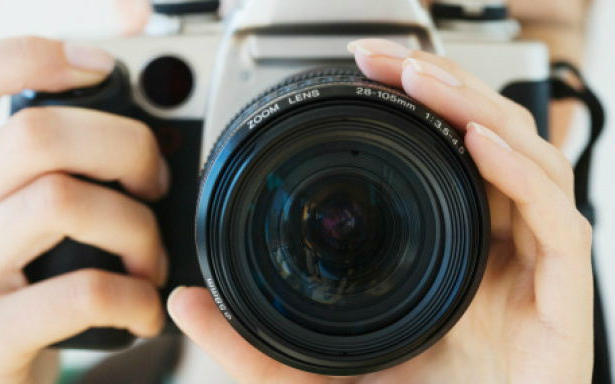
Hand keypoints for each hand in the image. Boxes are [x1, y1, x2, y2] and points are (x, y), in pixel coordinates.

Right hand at [0, 37, 167, 383]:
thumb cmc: (15, 300)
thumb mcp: (14, 230)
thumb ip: (45, 179)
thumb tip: (133, 144)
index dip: (28, 57)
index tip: (99, 68)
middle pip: (35, 135)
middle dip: (125, 148)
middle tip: (154, 184)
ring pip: (63, 202)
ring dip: (136, 230)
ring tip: (148, 262)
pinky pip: (82, 289)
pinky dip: (135, 297)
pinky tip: (143, 311)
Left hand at [167, 39, 593, 383]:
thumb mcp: (315, 376)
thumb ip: (252, 346)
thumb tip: (186, 305)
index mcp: (443, 255)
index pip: (441, 160)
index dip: (416, 109)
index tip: (368, 76)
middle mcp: (490, 250)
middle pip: (486, 143)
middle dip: (444, 89)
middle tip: (392, 62)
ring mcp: (527, 268)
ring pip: (525, 162)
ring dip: (479, 111)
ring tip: (426, 81)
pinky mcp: (563, 298)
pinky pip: (555, 218)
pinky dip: (523, 175)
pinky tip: (479, 143)